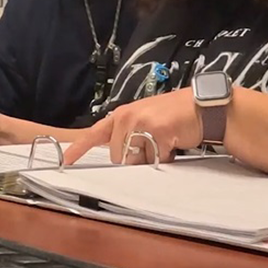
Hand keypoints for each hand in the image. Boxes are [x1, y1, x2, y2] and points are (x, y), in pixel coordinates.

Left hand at [65, 88, 203, 164]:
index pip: (95, 133)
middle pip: (118, 156)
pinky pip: (155, 158)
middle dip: (135, 159)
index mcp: (121, 115)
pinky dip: (166, 156)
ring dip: (151, 158)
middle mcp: (127, 117)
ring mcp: (140, 123)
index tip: (66, 160)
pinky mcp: (156, 131)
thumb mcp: (144, 121)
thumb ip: (128, 137)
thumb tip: (121, 160)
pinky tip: (173, 142)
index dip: (79, 148)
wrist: (201, 107)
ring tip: (163, 142)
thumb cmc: (174, 117)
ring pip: (135, 159)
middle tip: (152, 145)